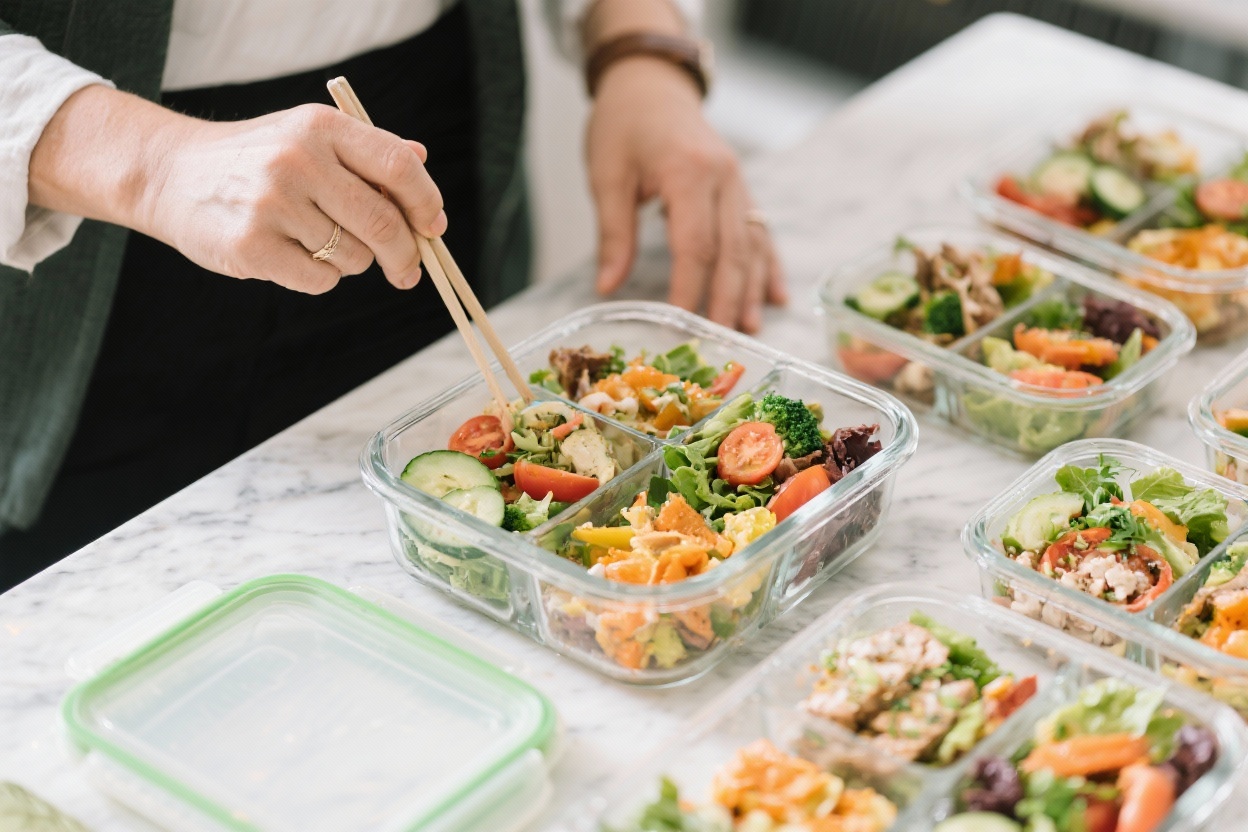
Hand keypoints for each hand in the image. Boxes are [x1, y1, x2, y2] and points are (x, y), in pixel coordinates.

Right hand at [30, 88, 445, 293]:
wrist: (170, 174)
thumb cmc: (255, 158)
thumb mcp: (308, 136)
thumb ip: (366, 151)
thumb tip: (421, 162)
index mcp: (321, 127)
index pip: (398, 168)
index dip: (427, 204)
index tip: (434, 228)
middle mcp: (298, 160)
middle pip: (384, 223)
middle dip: (405, 255)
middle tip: (407, 271)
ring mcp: (272, 204)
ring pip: (353, 257)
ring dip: (351, 261)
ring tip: (316, 241)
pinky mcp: (252, 246)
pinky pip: (320, 280)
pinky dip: (319, 277)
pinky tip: (293, 256)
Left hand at [586, 58, 785, 332]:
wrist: (652, 83)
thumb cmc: (623, 125)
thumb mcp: (607, 175)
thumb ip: (613, 233)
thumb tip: (608, 287)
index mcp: (688, 172)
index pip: (696, 244)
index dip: (691, 288)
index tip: (681, 324)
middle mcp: (723, 178)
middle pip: (732, 250)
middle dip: (728, 299)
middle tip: (722, 341)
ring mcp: (739, 182)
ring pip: (752, 244)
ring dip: (752, 289)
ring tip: (749, 328)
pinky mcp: (741, 187)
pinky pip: (761, 231)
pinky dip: (768, 266)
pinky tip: (774, 297)